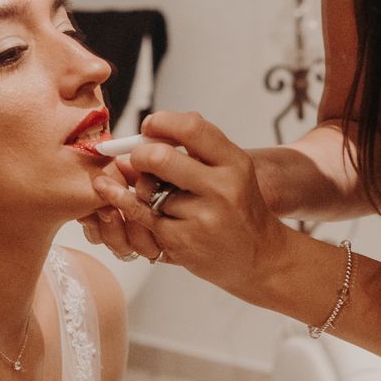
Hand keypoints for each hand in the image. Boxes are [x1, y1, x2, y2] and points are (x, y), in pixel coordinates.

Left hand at [88, 112, 292, 302]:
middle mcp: (221, 189)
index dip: (161, 122)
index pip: (191, 129)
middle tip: (139, 158)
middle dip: (140, 154)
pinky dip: (131, 205)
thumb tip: (153, 128)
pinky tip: (120, 196)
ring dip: (142, 187)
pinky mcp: (183, 242)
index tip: (149, 126)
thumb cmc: (240, 209)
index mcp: (234, 163)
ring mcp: (202, 218)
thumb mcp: (233, 170)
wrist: (260, 257)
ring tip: (156, 192)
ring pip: (148, 189)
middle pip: (160, 157)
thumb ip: (200, 146)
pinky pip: (142, 215)